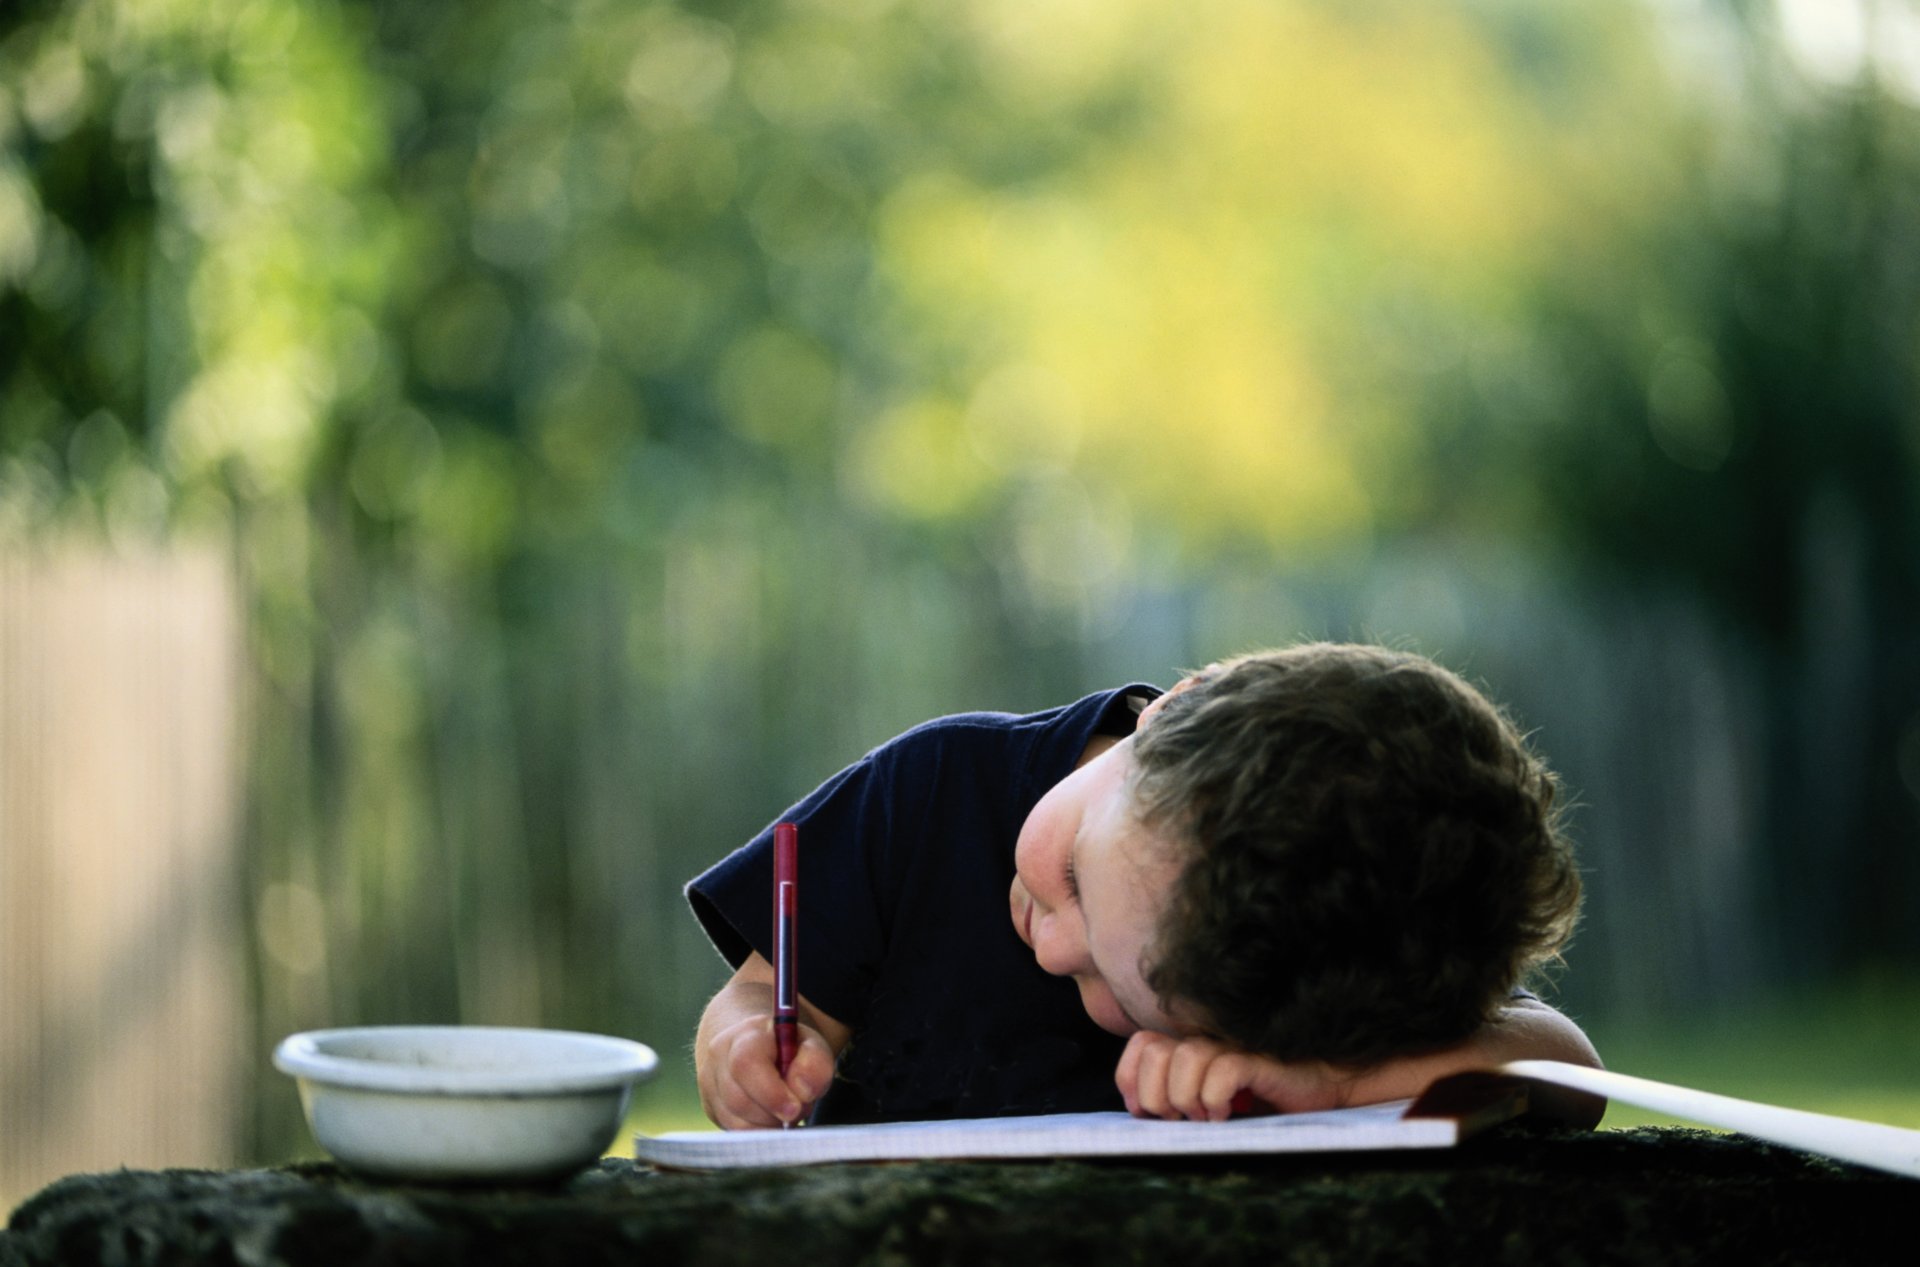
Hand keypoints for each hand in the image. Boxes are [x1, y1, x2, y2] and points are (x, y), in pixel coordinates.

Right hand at [697, 1012, 837, 1129]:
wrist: (757, 1046)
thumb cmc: (789, 1049)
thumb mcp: (811, 1046)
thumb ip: (815, 1063)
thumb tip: (801, 1092)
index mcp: (745, 1035)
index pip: (746, 1064)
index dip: (771, 1093)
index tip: (795, 1109)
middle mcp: (719, 1056)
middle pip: (738, 1099)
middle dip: (773, 1114)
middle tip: (798, 1109)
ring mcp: (710, 1083)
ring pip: (735, 1121)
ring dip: (767, 1126)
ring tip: (784, 1111)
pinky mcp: (711, 1107)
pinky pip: (733, 1131)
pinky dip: (758, 1132)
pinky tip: (771, 1120)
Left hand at [1115, 1032, 1351, 1120]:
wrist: (1322, 1091)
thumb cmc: (1262, 1104)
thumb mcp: (1208, 1105)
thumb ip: (1176, 1101)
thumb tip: (1139, 1115)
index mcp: (1190, 1048)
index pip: (1141, 1044)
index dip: (1130, 1078)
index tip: (1143, 1113)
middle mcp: (1208, 1042)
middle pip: (1154, 1051)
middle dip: (1154, 1094)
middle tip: (1176, 1121)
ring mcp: (1233, 1048)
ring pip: (1186, 1057)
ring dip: (1185, 1097)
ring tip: (1203, 1119)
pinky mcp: (1260, 1061)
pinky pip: (1223, 1070)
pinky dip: (1216, 1097)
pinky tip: (1226, 1115)